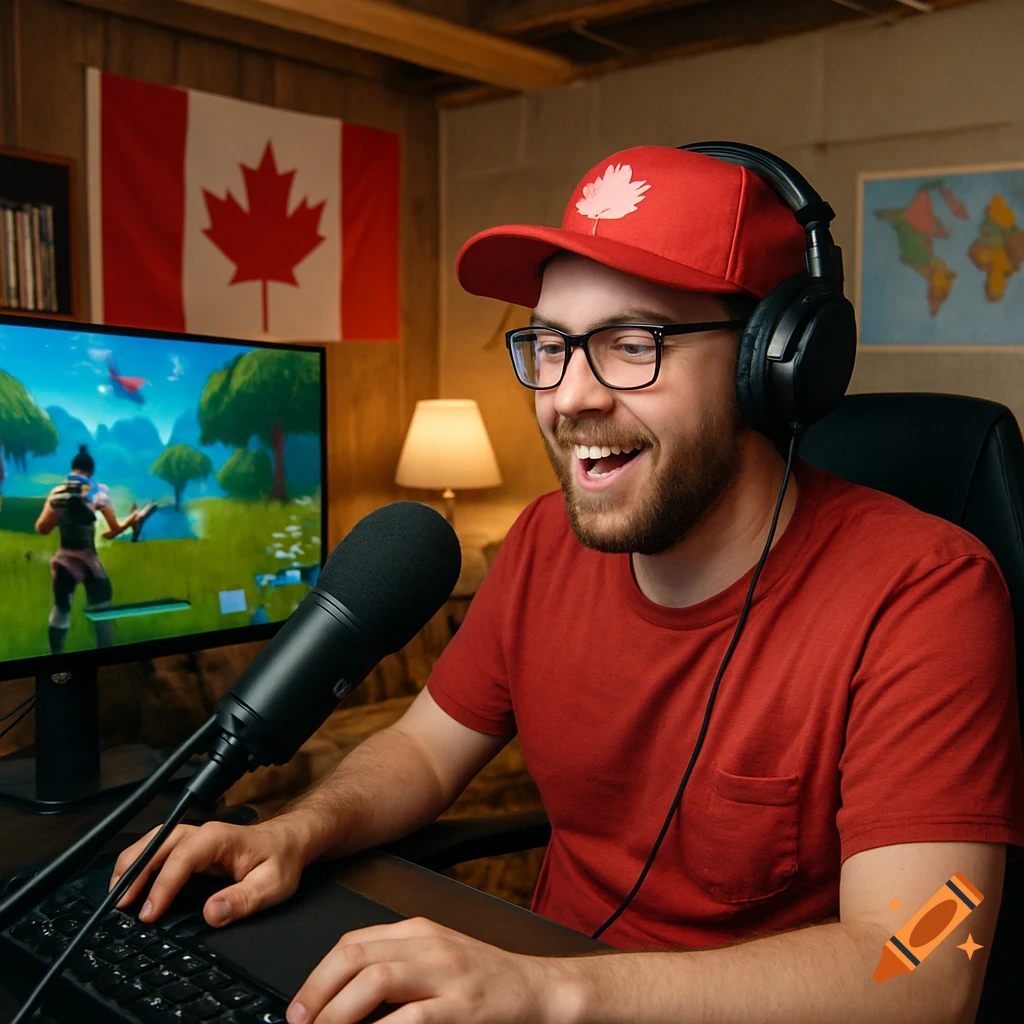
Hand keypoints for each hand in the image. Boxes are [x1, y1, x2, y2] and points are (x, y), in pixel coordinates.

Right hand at [109, 819, 307, 927]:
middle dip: (132, 871)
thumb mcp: (272, 884)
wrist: (291, 841)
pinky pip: (159, 853)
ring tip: (116, 896)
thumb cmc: (282, 859)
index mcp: (218, 838)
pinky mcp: (192, 849)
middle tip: (118, 904)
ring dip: (131, 866)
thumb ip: (242, 899)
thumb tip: (211, 914)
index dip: (161, 886)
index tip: (148, 914)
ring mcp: (195, 839)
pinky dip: (140, 867)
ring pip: (153, 844)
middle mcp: (202, 833)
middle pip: (157, 844)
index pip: (180, 859)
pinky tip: (132, 888)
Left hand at [287, 917, 577, 1023]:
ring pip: (374, 980)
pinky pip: (410, 1018)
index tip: (299, 1008)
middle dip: (317, 993)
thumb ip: (397, 966)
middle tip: (300, 1023)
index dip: (316, 977)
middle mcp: (428, 945)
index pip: (352, 943)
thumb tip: (343, 997)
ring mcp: (446, 973)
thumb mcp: (438, 959)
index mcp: (418, 931)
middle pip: (355, 956)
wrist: (539, 990)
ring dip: (338, 1013)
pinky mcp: (462, 1006)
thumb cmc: (487, 980)